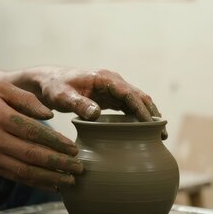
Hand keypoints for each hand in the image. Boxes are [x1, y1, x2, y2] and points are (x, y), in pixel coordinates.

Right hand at [0, 82, 82, 191]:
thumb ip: (25, 99)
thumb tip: (50, 114)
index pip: (32, 131)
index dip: (55, 142)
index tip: (73, 148)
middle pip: (31, 155)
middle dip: (58, 164)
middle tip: (78, 168)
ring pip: (24, 171)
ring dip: (49, 178)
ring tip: (70, 181)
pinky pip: (15, 177)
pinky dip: (35, 183)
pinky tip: (52, 185)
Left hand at [25, 66, 166, 138]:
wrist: (50, 82)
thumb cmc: (55, 88)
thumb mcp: (62, 96)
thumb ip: (78, 104)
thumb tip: (96, 114)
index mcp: (104, 78)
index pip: (129, 93)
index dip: (141, 108)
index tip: (150, 124)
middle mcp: (113, 81)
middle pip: (139, 96)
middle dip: (152, 114)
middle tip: (162, 133)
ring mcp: (113, 89)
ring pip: (137, 101)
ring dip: (149, 116)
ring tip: (160, 135)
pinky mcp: (111, 97)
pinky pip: (129, 106)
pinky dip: (139, 116)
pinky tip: (145, 131)